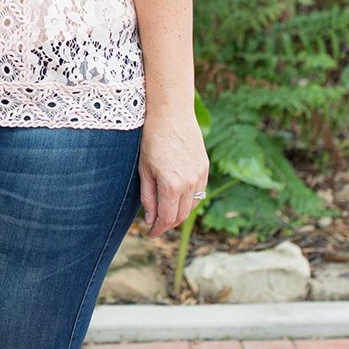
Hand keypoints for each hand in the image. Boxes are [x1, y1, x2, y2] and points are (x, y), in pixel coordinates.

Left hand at [138, 107, 208, 236]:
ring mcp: (200, 175)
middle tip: (157, 226)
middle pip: (181, 216)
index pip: (167, 219)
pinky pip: (199, 191)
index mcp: (172, 186)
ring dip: (180, 213)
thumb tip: (150, 219)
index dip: (158, 230)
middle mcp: (190, 183)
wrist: (171, 114)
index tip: (151, 234)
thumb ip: (148, 197)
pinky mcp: (204, 167)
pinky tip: (179, 197)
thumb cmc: (152, 139)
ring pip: (192, 205)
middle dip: (169, 224)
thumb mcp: (144, 170)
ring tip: (166, 212)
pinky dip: (189, 199)